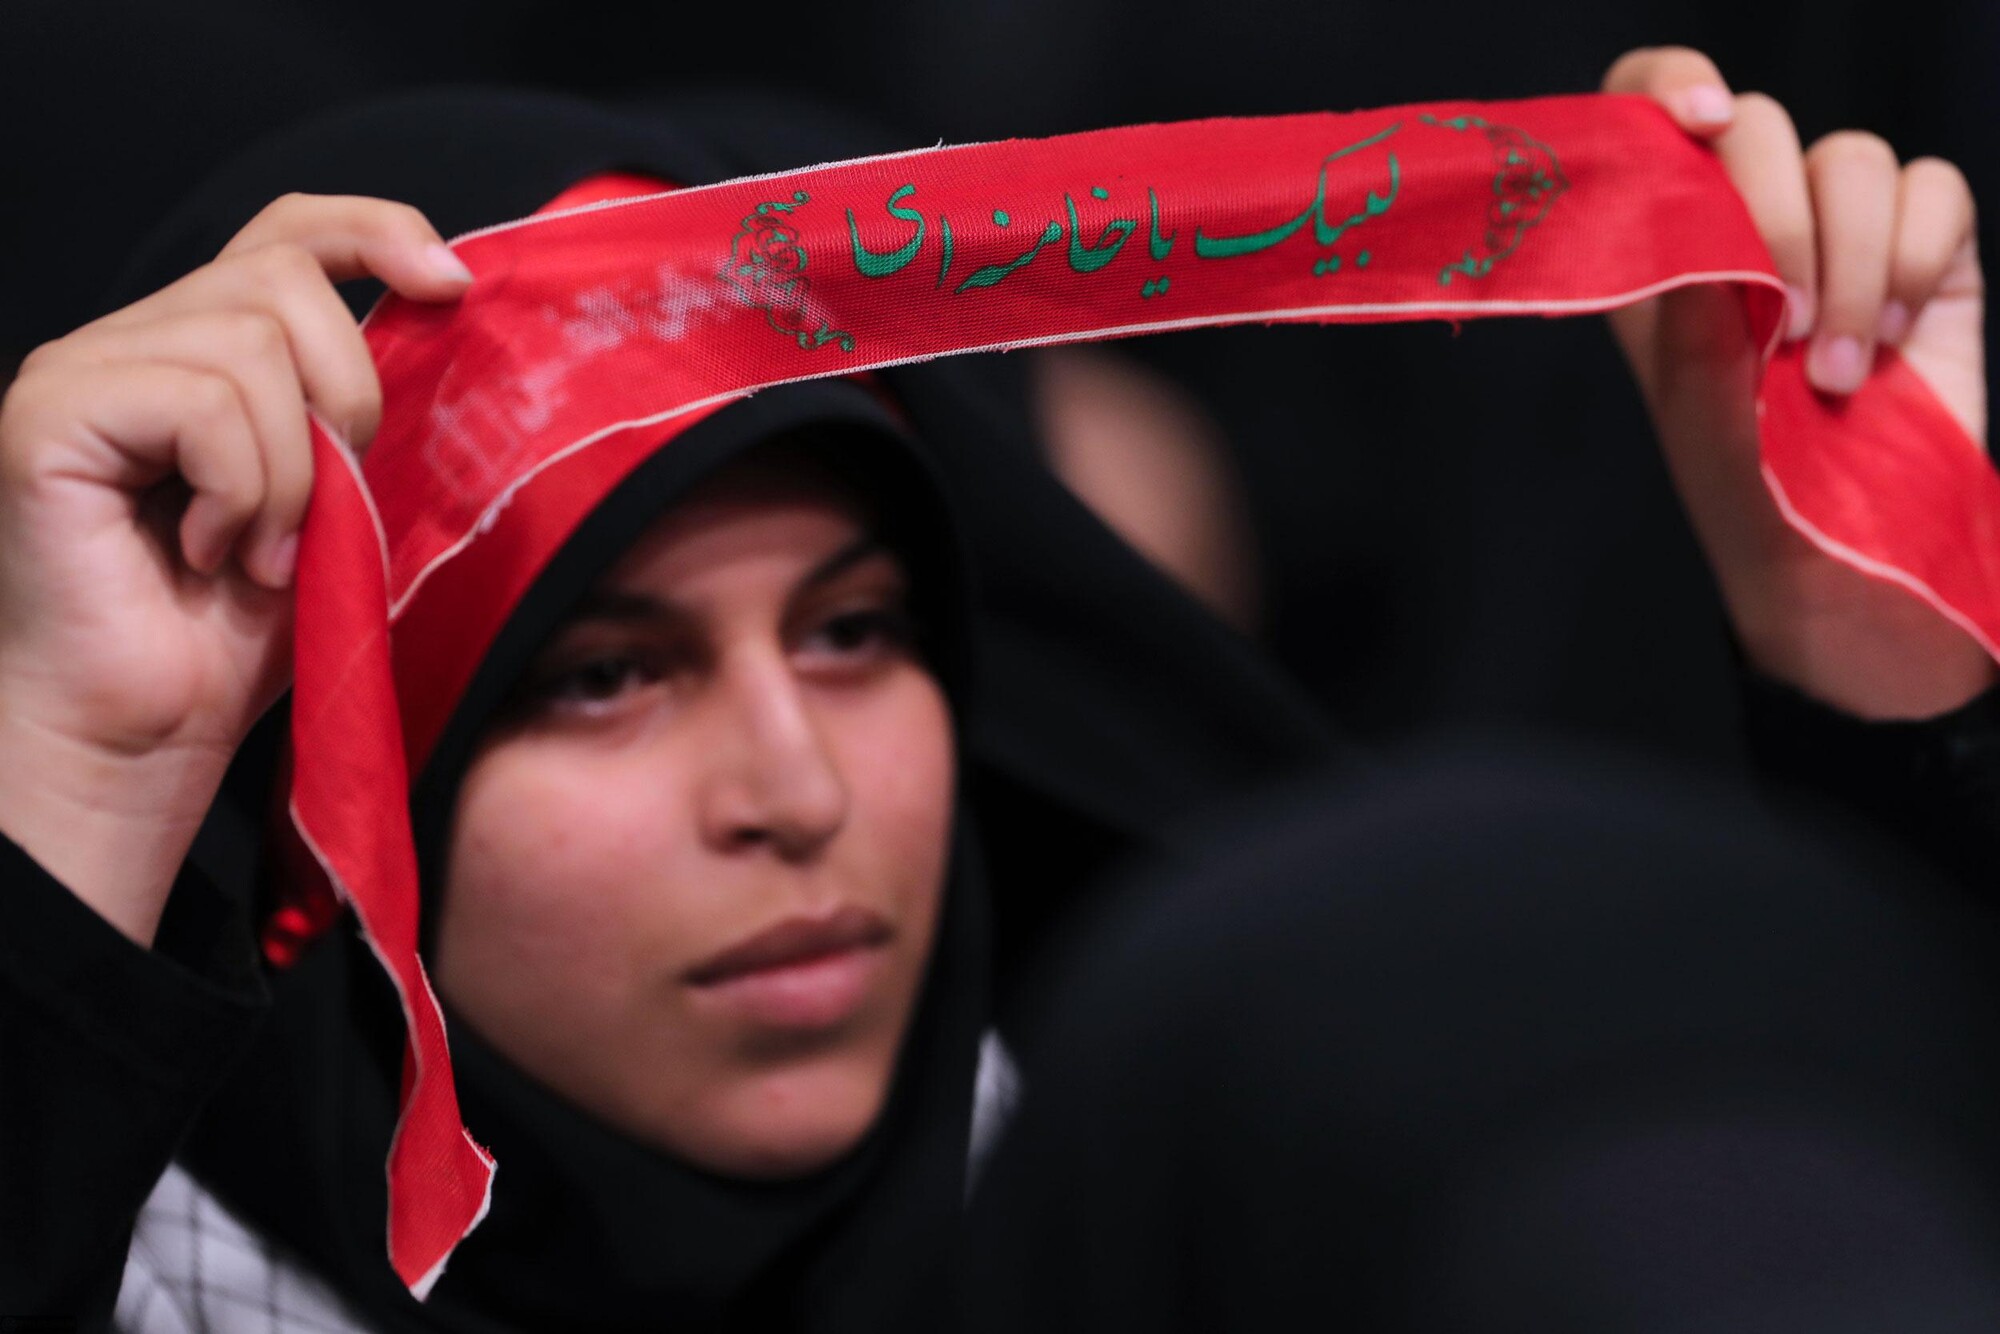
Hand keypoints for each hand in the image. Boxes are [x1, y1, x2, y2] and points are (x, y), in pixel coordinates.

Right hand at [0, 194, 471, 943]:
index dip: (372, 231)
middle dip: (345, 394)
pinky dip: (241, 489)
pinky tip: (210, 554)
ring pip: (250, 343)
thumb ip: (358, 416)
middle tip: (320, 507)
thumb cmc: (233, 638)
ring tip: (257, 550)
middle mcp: (129, 341)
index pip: (286, 232)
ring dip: (290, 469)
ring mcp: (81, 371)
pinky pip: (206, 403)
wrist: (146, 739)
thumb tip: (439, 316)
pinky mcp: (50, 416)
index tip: (452, 284)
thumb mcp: (335, 506)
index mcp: (197, 350)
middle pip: (281, 276)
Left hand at [1602, 47, 1988, 719]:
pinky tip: (1899, 333)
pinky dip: (1917, 257)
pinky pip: (1934, 191)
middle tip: (1784, 325)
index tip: (1703, 121)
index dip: (1668, 90)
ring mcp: (1842, 234)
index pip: (1649, 119)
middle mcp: (1748, 227)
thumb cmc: (1750, 496)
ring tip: (1841, 366)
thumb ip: (1693, 334)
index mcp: (1664, 252)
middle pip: (1760, 127)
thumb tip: (1696, 243)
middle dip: (1777, 212)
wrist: (1850, 561)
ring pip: (1851, 159)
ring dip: (1853, 260)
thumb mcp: (1701, 423)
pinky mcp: (1927, 252)